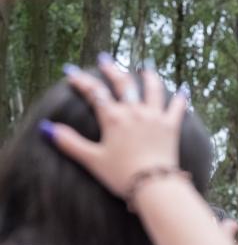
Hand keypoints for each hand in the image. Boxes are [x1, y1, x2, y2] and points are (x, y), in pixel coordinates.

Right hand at [48, 58, 187, 198]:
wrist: (154, 185)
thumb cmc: (122, 174)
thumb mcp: (92, 160)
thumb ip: (69, 142)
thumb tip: (47, 128)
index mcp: (113, 118)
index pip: (94, 93)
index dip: (81, 81)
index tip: (71, 72)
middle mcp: (134, 112)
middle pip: (123, 84)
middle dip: (112, 70)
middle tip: (104, 59)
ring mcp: (155, 117)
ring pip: (153, 89)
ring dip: (149, 76)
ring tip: (146, 67)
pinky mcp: (171, 127)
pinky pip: (178, 108)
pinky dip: (181, 99)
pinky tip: (183, 91)